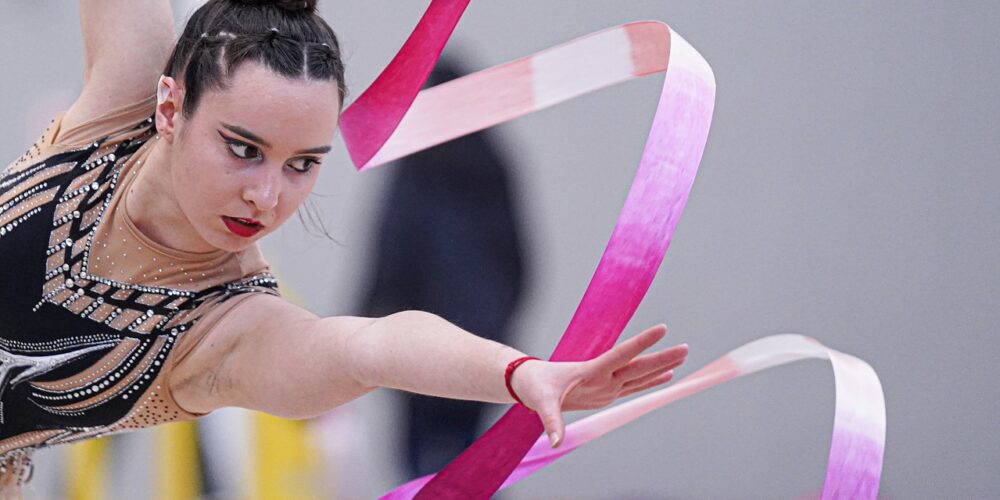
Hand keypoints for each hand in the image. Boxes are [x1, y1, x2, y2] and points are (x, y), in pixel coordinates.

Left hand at [510, 324, 686, 447]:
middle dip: (661, 357)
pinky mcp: (607, 391)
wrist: (531, 382)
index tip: (662, 329)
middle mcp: (603, 375)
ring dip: (660, 366)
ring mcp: (607, 383)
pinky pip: (634, 386)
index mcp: (591, 371)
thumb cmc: (536, 387)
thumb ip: (551, 422)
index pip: (621, 354)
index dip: (641, 343)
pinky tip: (667, 376)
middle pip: (637, 365)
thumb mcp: (541, 403)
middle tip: (685, 348)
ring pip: (639, 373)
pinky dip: (651, 381)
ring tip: (682, 356)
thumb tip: (556, 442)